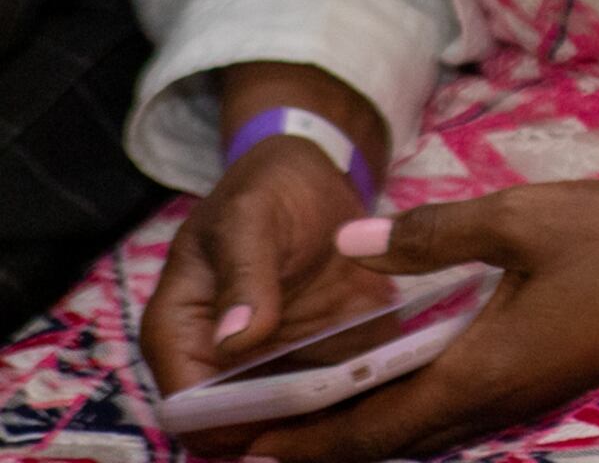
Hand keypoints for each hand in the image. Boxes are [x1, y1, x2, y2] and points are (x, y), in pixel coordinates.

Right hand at [143, 137, 393, 423]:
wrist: (313, 175)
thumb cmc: (263, 191)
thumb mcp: (248, 219)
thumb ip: (243, 276)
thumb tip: (234, 340)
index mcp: (182, 337)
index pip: (189, 410)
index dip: (229, 425)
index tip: (287, 417)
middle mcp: (222, 366)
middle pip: (243, 431)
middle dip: (291, 435)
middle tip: (349, 412)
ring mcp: (273, 367)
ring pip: (297, 425)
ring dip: (334, 426)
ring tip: (383, 405)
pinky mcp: (322, 359)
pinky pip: (341, 397)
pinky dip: (367, 398)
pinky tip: (403, 386)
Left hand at [234, 174, 598, 462]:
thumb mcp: (519, 218)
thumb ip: (430, 234)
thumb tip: (351, 240)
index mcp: (480, 372)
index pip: (371, 427)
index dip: (305, 445)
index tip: (245, 454)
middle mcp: (496, 401)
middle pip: (393, 443)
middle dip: (323, 448)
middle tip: (257, 445)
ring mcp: (526, 395)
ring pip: (427, 432)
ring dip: (367, 431)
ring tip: (313, 419)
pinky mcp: (546, 378)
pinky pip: (458, 412)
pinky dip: (410, 410)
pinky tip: (400, 381)